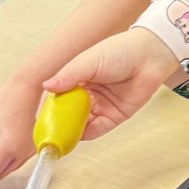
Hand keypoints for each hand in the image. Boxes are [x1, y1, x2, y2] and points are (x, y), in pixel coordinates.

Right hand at [43, 28, 179, 138]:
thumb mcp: (89, 60)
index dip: (48, 107)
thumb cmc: (120, 50)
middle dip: (58, 123)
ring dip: (71, 130)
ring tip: (60, 137)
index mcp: (78, 78)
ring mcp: (101, 105)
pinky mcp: (115, 115)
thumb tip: (46, 86)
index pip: (58, 96)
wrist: (150, 55)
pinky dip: (88, 133)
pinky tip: (78, 135)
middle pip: (68, 112)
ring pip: (81, 123)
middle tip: (47, 132)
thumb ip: (69, 75)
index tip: (38, 118)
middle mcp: (88, 93)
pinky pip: (98, 128)